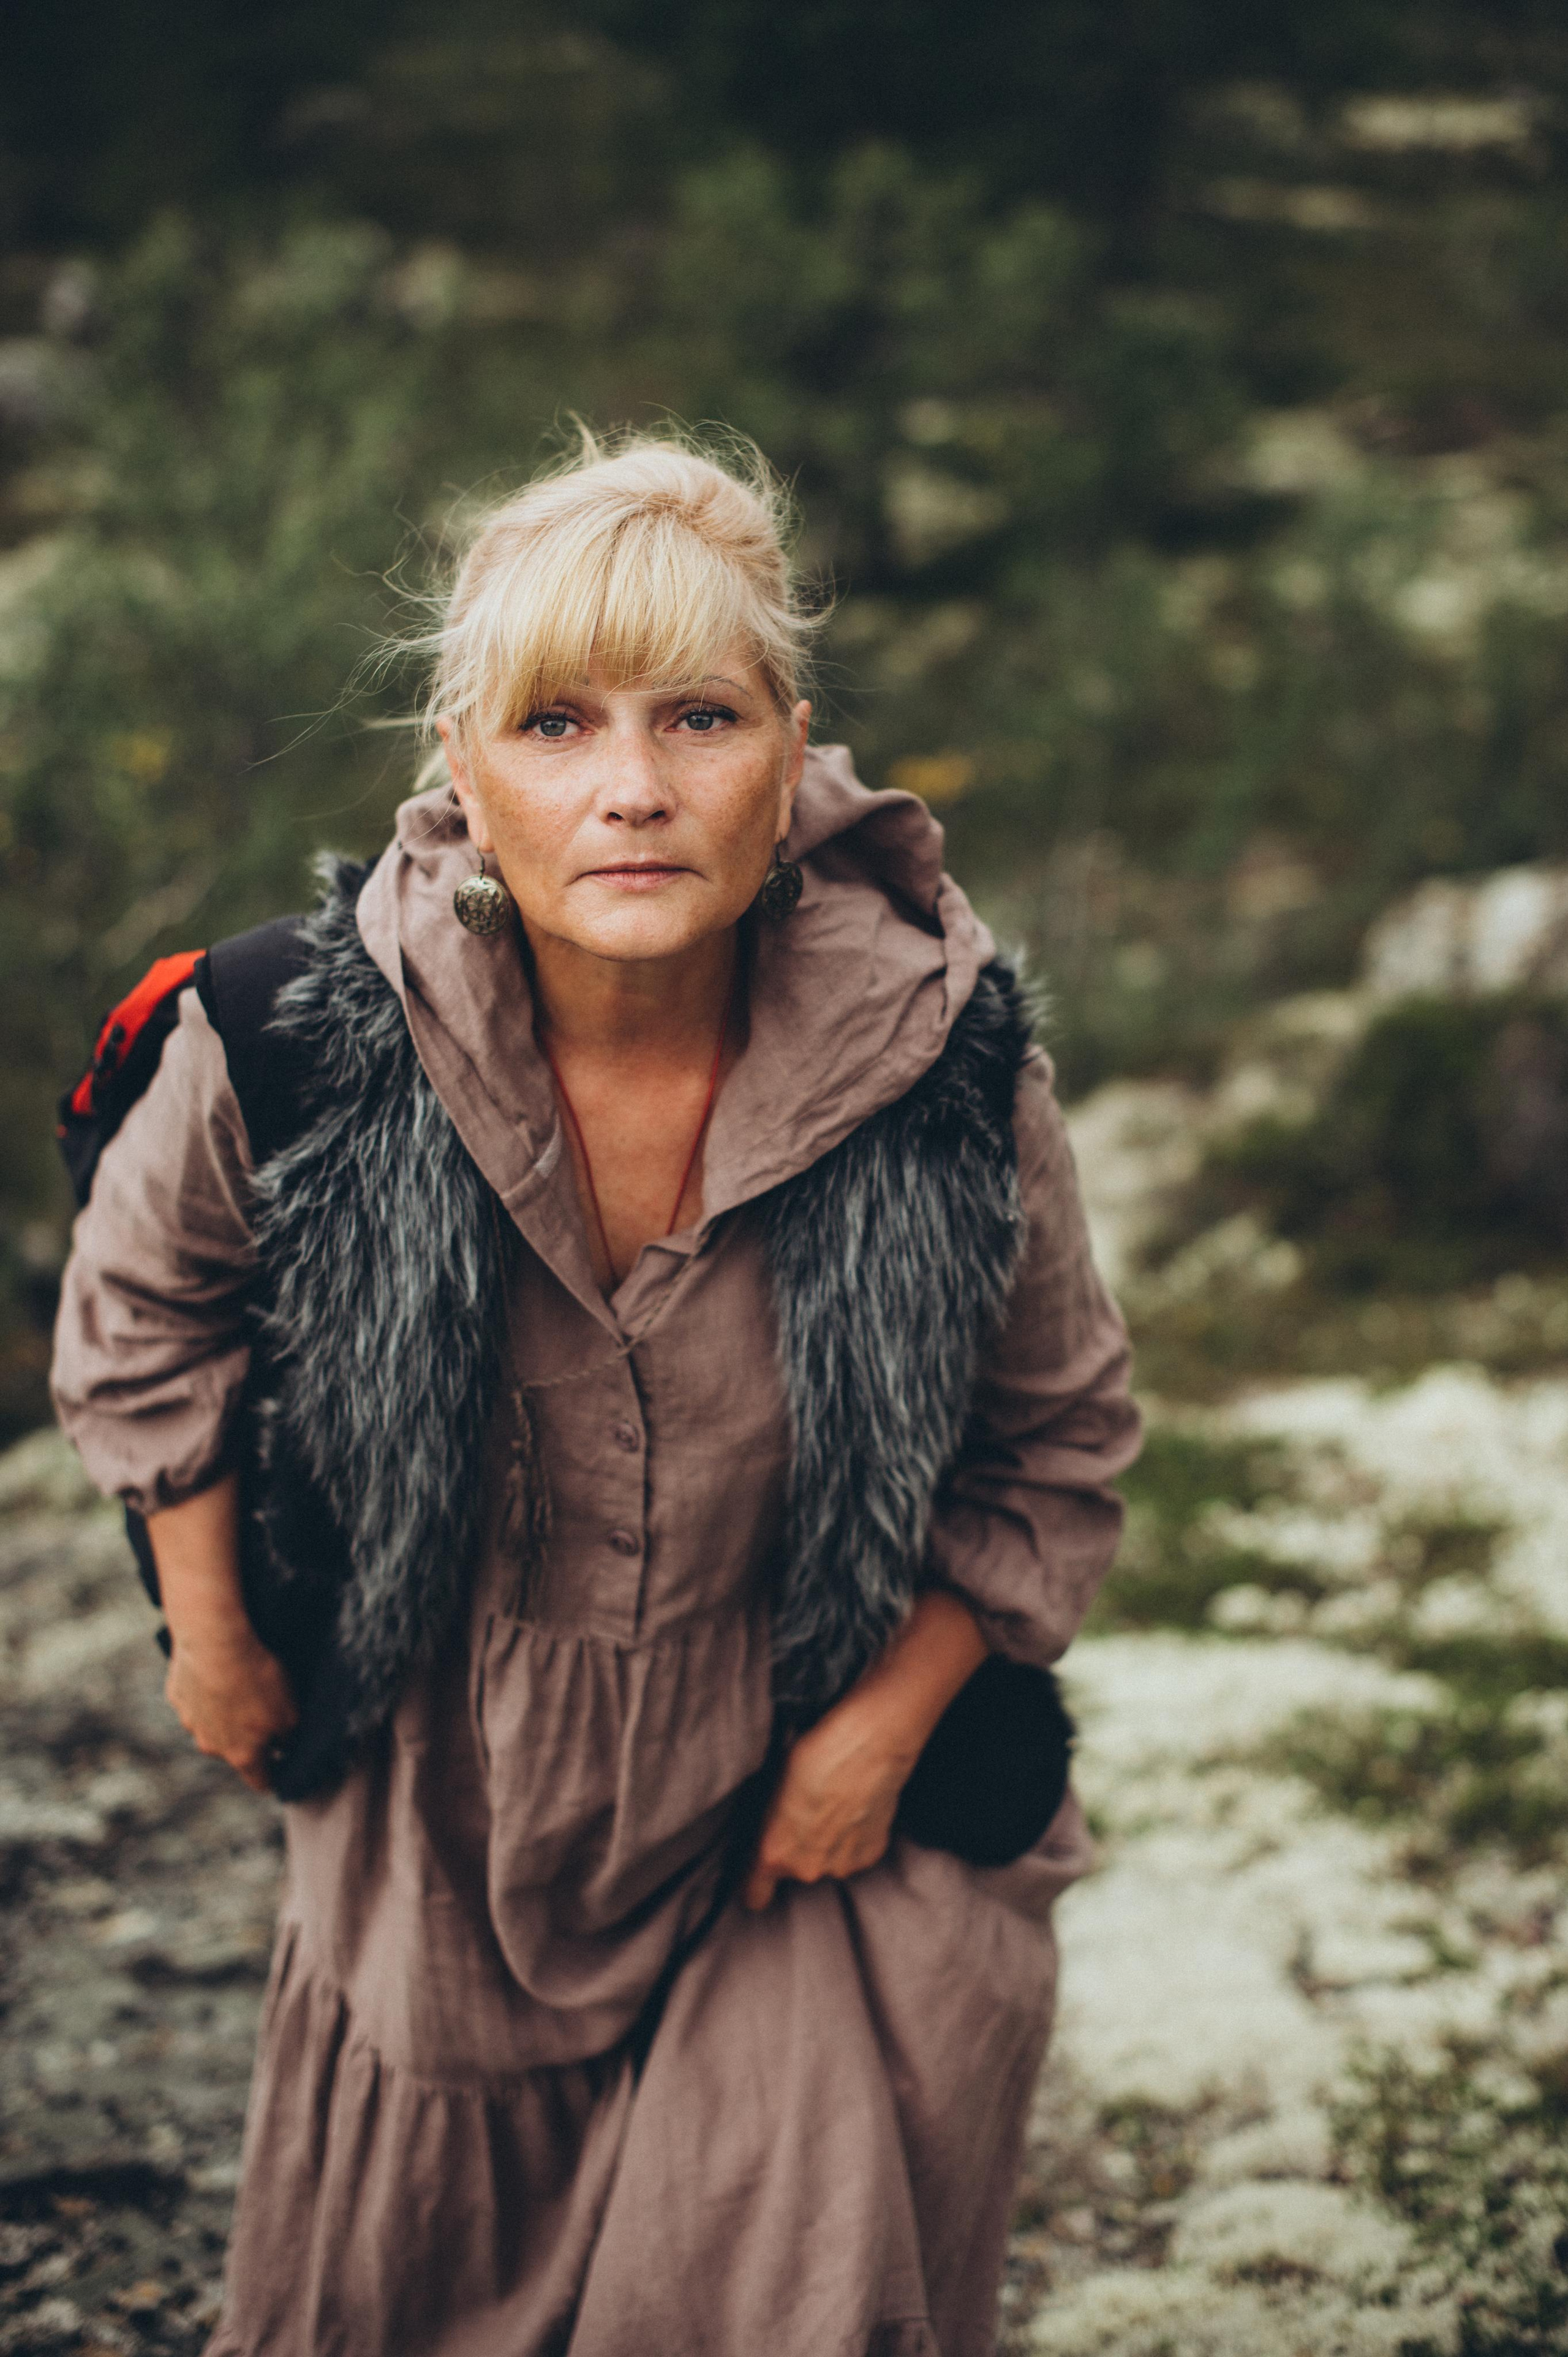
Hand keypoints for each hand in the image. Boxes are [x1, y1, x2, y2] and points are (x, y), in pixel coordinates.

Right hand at [165, 1629, 297, 1792]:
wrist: (215, 1642)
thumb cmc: (257, 1679)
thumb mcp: (290, 1711)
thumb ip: (288, 1737)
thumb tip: (284, 1746)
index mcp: (242, 1755)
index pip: (259, 1780)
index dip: (274, 1775)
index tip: (282, 1763)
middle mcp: (212, 1746)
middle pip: (235, 1751)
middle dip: (250, 1737)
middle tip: (264, 1708)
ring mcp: (190, 1723)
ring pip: (213, 1725)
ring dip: (227, 1713)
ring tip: (241, 1684)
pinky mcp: (178, 1698)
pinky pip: (197, 1701)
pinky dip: (208, 1691)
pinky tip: (219, 1671)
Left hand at [742, 1693, 914, 1910]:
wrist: (871, 1743)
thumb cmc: (817, 1753)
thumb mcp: (774, 1785)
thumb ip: (772, 1822)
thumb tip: (772, 1829)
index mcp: (775, 1853)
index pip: (754, 1895)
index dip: (753, 1883)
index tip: (757, 1871)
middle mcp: (808, 1869)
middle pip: (793, 1871)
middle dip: (796, 1848)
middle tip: (806, 1812)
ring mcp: (842, 1865)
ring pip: (825, 1861)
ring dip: (826, 1843)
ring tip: (834, 1805)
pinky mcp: (871, 1855)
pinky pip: (852, 1853)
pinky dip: (852, 1837)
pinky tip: (855, 1808)